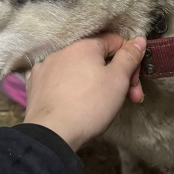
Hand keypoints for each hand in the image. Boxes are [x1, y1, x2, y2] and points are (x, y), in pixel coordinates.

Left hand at [24, 34, 145, 150]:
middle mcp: (62, 51)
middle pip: (96, 58)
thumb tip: (138, 39)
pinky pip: (57, 79)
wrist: (52, 134)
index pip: (115, 42)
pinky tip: (73, 101)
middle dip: (115, 76)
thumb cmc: (90, 105)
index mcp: (84, 46)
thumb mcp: (118, 80)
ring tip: (98, 104)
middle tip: (127, 98)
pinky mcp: (35, 85)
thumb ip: (129, 57)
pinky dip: (68, 87)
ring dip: (92, 81)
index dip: (129, 61)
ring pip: (77, 69)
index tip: (134, 83)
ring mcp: (45, 67)